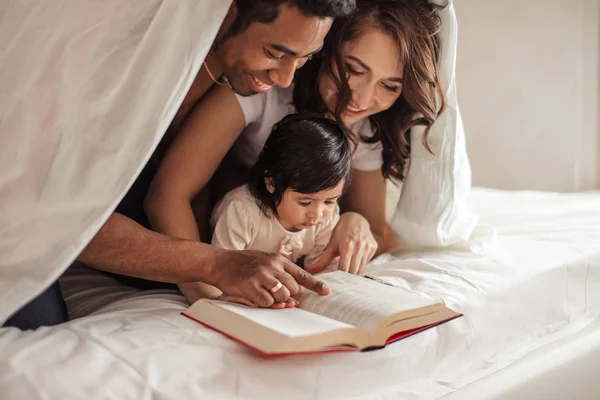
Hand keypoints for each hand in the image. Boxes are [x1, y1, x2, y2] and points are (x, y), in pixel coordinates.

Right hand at [212, 250, 330, 307]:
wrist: (220, 263)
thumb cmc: (243, 264)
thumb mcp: (264, 261)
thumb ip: (280, 274)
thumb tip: (294, 296)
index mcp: (278, 259)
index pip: (301, 274)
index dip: (315, 285)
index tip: (327, 292)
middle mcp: (272, 266)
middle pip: (293, 290)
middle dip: (288, 296)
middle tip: (273, 293)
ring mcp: (262, 276)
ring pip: (282, 297)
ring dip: (275, 301)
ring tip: (262, 292)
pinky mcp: (252, 287)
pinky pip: (267, 303)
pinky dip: (263, 303)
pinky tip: (253, 295)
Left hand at [306, 212, 376, 274]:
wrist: (356, 219)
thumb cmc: (341, 232)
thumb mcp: (332, 244)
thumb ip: (323, 260)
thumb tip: (310, 270)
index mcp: (347, 246)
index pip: (345, 269)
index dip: (340, 276)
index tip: (335, 279)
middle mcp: (359, 246)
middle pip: (354, 271)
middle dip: (347, 275)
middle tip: (341, 276)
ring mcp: (368, 247)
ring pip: (361, 268)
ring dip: (354, 270)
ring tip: (348, 267)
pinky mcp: (374, 247)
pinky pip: (366, 262)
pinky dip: (360, 263)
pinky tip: (355, 259)